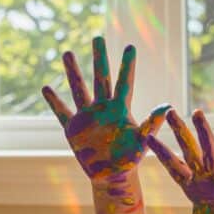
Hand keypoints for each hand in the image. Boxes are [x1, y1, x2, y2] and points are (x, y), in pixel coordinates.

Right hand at [42, 37, 166, 180]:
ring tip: (67, 52)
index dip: (127, 65)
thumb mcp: (143, 141)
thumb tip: (167, 106)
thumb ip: (152, 123)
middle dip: (99, 58)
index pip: (124, 82)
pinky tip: (45, 88)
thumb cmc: (130, 160)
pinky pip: (62, 113)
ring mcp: (88, 117)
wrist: (112, 176)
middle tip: (97, 37)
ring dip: (73, 72)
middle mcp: (103, 109)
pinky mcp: (74, 129)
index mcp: (120, 109)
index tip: (131, 46)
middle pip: (101, 78)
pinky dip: (54, 101)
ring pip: (79, 89)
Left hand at [147, 109, 213, 213]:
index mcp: (193, 187)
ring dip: (204, 133)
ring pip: (210, 153)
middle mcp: (205, 179)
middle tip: (169, 112)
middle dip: (180, 133)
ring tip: (197, 113)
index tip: (147, 136)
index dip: (161, 152)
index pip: (174, 166)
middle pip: (189, 152)